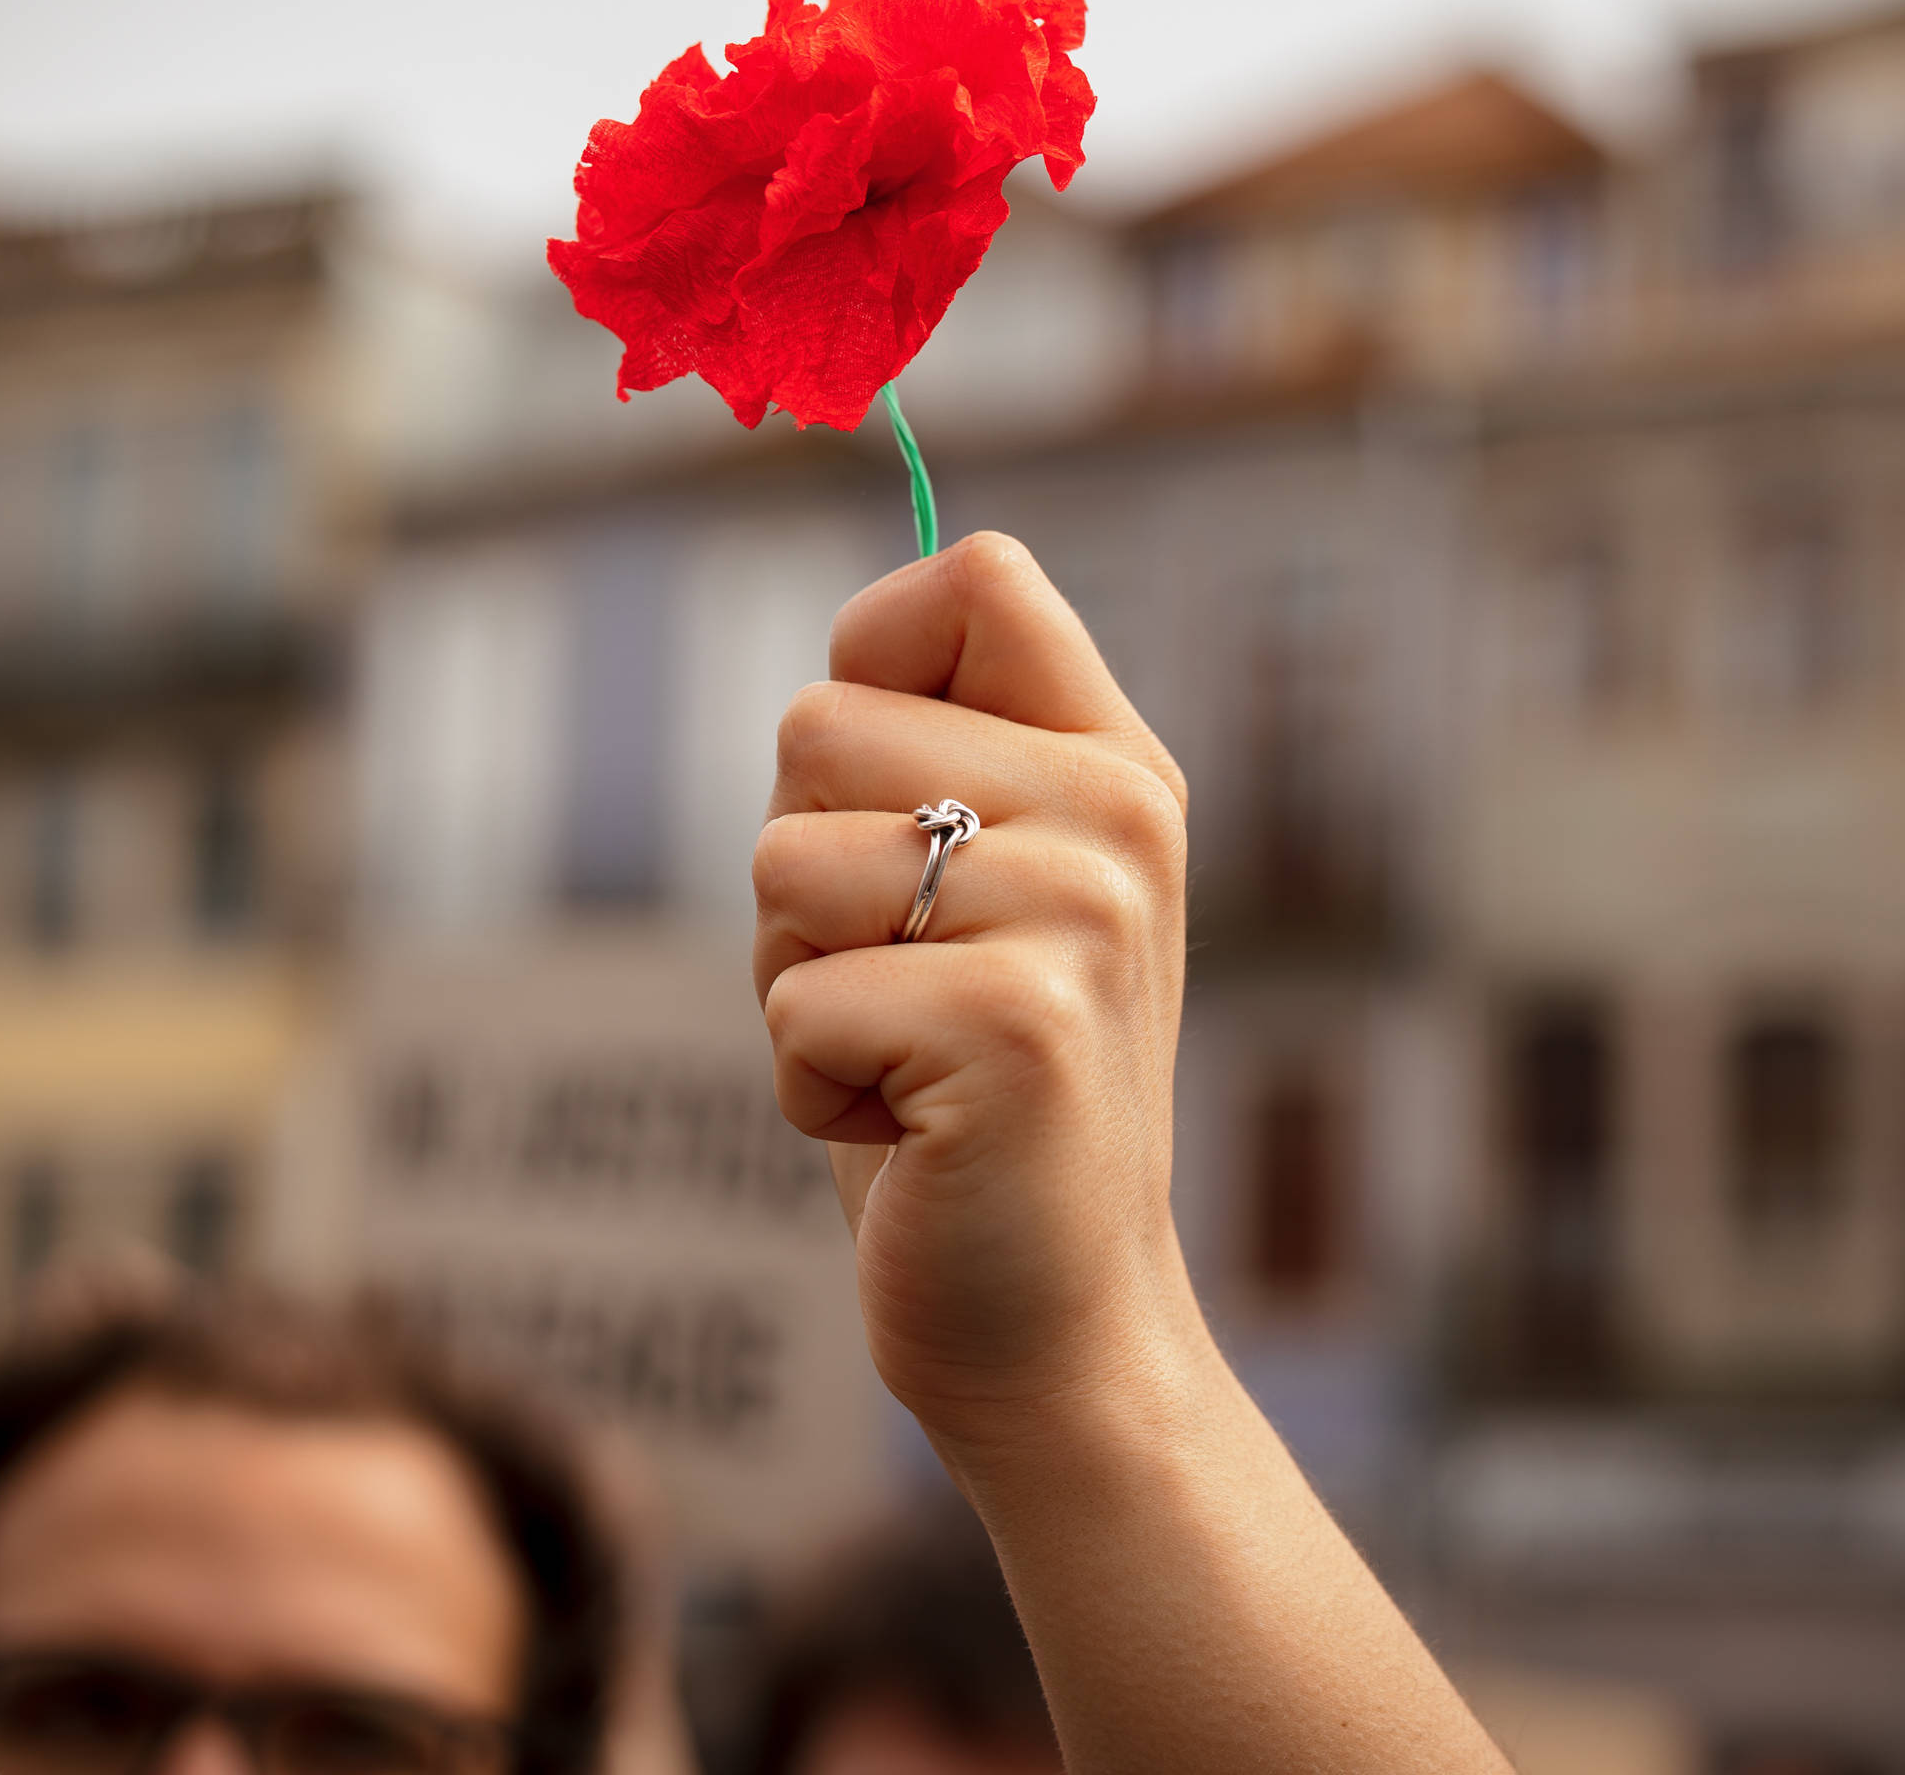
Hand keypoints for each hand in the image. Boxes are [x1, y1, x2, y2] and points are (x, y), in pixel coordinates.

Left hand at [752, 533, 1196, 1448]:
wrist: (1056, 1326)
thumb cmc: (968, 1099)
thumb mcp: (979, 895)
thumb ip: (934, 758)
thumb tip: (852, 642)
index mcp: (1118, 765)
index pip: (969, 577)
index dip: (872, 659)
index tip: (885, 798)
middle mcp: (1120, 818)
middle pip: (818, 723)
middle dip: (800, 872)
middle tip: (903, 985)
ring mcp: (1080, 917)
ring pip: (784, 863)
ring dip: (796, 985)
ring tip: (906, 1064)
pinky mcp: (1013, 1026)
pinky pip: (792, 1000)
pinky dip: (805, 1087)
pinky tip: (909, 1136)